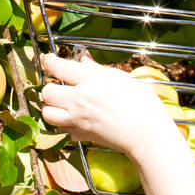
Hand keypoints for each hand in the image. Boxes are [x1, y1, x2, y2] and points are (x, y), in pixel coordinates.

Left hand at [40, 54, 177, 160]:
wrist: (147, 134)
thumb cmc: (142, 103)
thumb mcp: (121, 78)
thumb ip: (97, 69)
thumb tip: (83, 60)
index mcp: (90, 80)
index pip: (58, 67)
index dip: (49, 61)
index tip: (48, 59)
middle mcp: (79, 99)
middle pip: (47, 91)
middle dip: (50, 87)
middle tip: (60, 86)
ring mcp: (78, 119)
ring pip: (47, 113)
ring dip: (51, 107)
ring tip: (62, 104)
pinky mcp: (81, 135)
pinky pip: (62, 129)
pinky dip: (64, 124)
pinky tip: (75, 120)